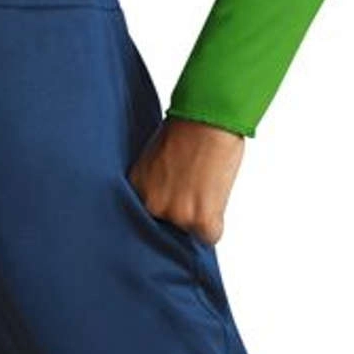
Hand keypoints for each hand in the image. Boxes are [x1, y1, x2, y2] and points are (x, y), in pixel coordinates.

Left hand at [128, 115, 244, 244]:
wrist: (209, 116)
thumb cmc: (188, 128)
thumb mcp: (158, 158)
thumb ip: (157, 183)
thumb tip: (168, 201)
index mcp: (136, 188)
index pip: (146, 218)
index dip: (164, 210)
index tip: (173, 201)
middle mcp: (151, 205)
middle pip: (168, 228)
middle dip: (181, 215)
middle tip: (194, 189)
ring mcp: (175, 214)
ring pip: (190, 234)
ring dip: (201, 217)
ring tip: (206, 185)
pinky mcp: (200, 219)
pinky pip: (210, 237)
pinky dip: (216, 223)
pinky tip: (216, 195)